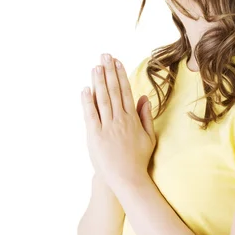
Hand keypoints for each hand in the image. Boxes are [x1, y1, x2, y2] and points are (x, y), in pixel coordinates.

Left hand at [81, 53, 155, 189]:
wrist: (128, 178)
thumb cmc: (138, 159)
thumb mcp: (149, 136)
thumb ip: (146, 116)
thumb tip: (144, 98)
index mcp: (133, 119)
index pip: (126, 91)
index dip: (121, 75)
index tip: (117, 62)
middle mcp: (120, 120)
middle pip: (114, 91)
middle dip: (109, 72)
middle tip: (105, 56)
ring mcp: (107, 127)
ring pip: (102, 99)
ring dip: (99, 81)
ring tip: (96, 66)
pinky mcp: (95, 136)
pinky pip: (91, 115)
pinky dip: (88, 101)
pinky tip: (85, 89)